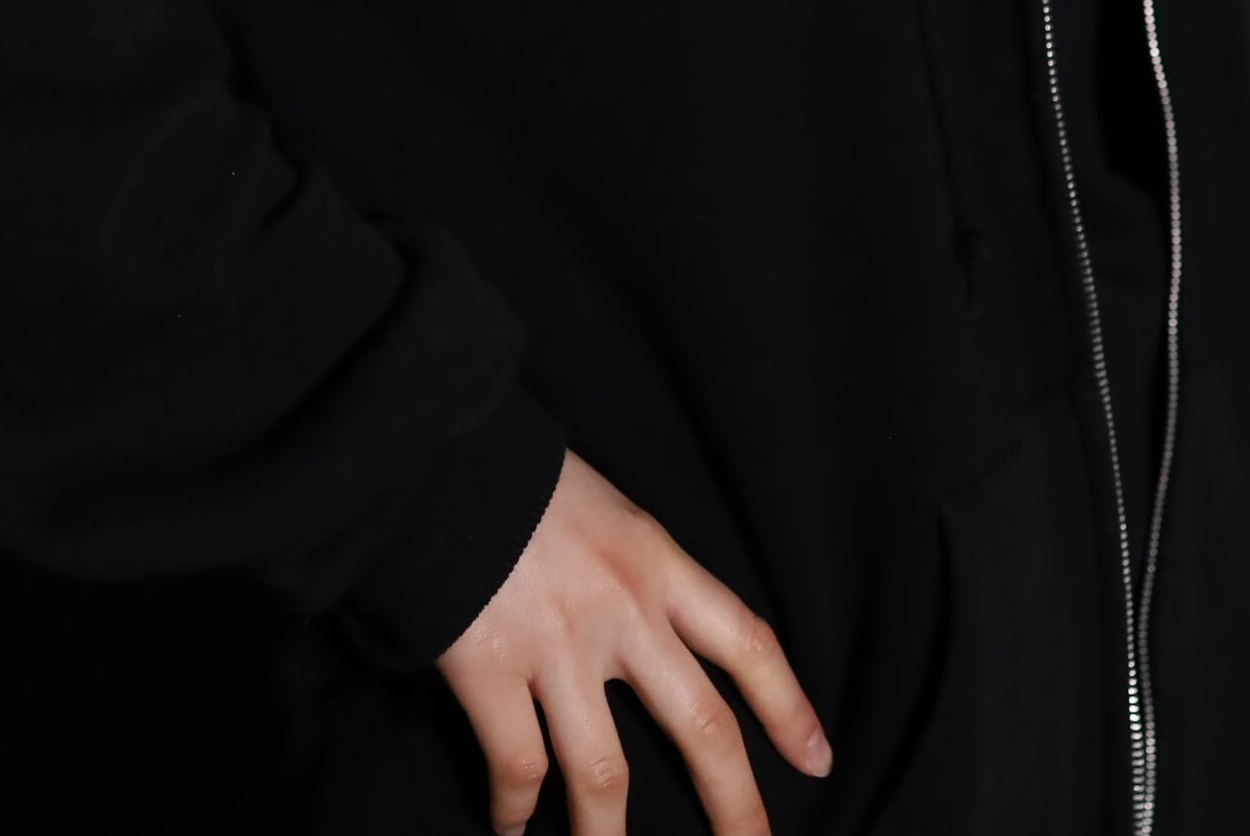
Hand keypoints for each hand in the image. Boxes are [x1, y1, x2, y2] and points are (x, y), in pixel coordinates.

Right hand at [434, 449, 831, 835]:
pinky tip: (511, 828)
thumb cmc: (516, 473)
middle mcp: (621, 610)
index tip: (816, 758)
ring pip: (605, 778)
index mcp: (654, 560)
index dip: (788, 707)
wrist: (434, 450)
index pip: (746, 641)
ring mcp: (555, 646)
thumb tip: (650, 631)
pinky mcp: (489, 669)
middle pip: (702, 728)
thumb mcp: (603, 505)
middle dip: (735, 808)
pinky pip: (518, 767)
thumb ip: (632, 567)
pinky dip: (514, 810)